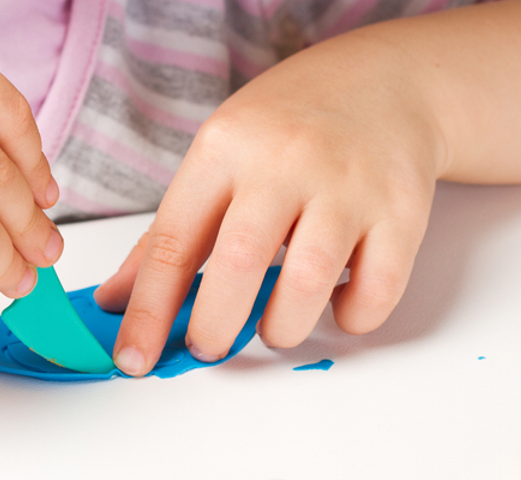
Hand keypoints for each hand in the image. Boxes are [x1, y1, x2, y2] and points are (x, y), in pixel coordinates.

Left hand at [93, 31, 445, 374]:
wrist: (387, 81)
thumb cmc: (288, 127)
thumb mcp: (217, 157)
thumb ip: (168, 233)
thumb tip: (118, 302)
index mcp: (225, 148)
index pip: (172, 241)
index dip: (147, 310)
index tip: (132, 357)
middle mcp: (285, 161)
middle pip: (239, 264)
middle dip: (214, 327)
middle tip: (207, 346)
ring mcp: (348, 184)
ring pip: (307, 284)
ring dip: (282, 328)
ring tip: (274, 326)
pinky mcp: (402, 209)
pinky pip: (375, 290)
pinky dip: (350, 316)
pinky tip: (335, 301)